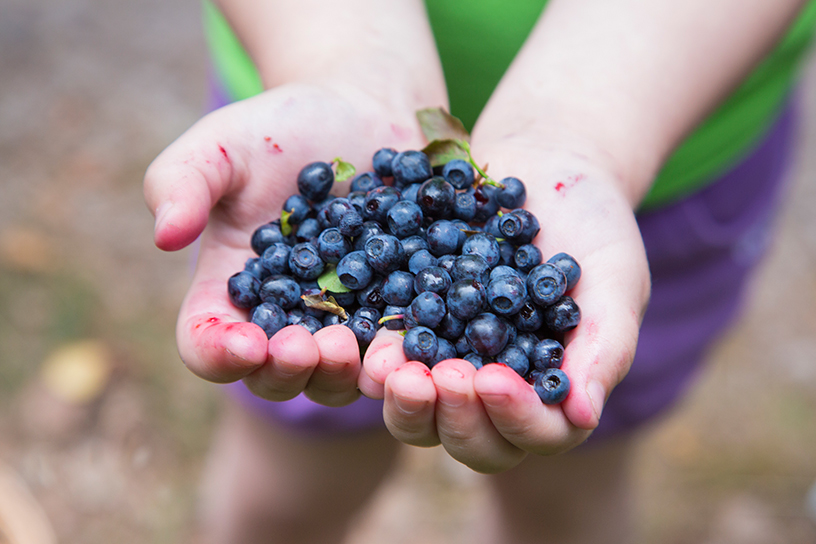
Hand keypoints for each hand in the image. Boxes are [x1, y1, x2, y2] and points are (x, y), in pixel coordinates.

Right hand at [144, 83, 424, 405]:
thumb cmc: (280, 129)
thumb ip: (183, 181)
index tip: (247, 344)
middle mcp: (284, 319)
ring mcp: (343, 322)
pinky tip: (413, 337)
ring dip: (343, 373)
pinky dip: (401, 352)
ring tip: (355, 344)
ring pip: (337, 378)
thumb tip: (166, 236)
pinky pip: (397, 348)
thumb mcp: (223, 143)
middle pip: (275, 377)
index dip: (220, 354)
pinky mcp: (396, 312)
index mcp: (229, 290)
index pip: (207, 344)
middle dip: (288, 371)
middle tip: (308, 346)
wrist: (361, 112)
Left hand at [360, 144, 650, 472]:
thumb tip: (581, 418)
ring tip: (389, 366)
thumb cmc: (592, 225)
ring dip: (402, 399)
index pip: (536, 433)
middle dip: (452, 417)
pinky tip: (365, 335)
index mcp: (549, 390)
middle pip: (468, 438)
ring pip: (417, 410)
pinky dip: (374, 351)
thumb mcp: (614, 280)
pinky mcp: (409, 324)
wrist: (542, 164)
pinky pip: (386, 352)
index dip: (513, 418)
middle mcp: (493, 387)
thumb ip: (602, 348)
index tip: (494, 379)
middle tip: (442, 378)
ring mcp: (447, 359)